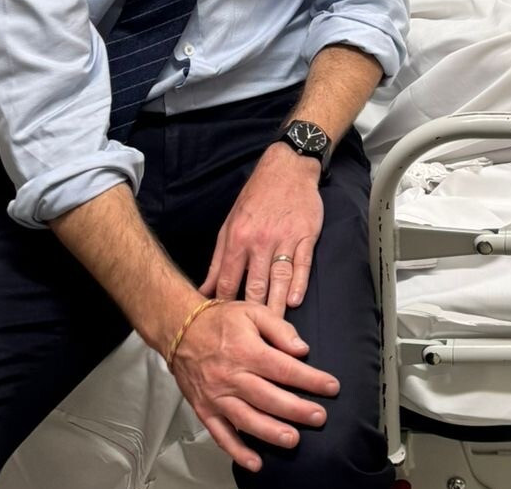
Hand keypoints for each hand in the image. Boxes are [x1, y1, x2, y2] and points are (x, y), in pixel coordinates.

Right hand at [170, 299, 339, 471]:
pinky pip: (220, 434)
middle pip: (268, 397)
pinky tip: (255, 461)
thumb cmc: (219, 321)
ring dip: (271, 432)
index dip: (310, 379)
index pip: (284, 368)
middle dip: (297, 409)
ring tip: (293, 440)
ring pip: (246, 419)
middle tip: (319, 417)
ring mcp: (217, 396)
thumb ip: (280, 329)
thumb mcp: (253, 311)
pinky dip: (237, 451)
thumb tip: (302, 349)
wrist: (180, 330)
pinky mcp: (205, 409)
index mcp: (246, 351)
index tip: (331, 386)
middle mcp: (231, 376)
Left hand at [200, 143, 322, 317]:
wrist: (287, 169)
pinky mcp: (306, 236)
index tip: (224, 327)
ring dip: (276, 305)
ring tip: (274, 329)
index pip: (229, 281)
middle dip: (251, 314)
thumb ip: (219, 260)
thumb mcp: (229, 225)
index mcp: (237, 239)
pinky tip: (295, 300)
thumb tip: (205, 290)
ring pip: (279, 279)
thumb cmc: (255, 198)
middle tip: (250, 341)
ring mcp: (284, 239)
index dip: (225, 306)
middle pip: (255, 286)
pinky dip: (299, 283)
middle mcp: (260, 241)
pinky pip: (302, 264)